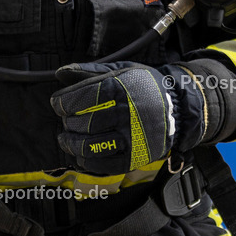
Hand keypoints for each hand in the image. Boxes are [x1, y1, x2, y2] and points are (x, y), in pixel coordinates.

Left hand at [50, 61, 205, 174]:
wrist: (178, 108)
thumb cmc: (144, 87)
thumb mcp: (121, 71)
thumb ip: (89, 72)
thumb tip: (59, 73)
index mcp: (120, 88)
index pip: (80, 98)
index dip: (62, 103)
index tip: (57, 104)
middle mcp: (126, 113)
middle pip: (83, 123)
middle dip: (68, 122)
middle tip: (67, 121)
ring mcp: (131, 137)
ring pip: (90, 146)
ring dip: (72, 144)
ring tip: (66, 139)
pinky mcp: (135, 157)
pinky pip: (103, 164)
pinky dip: (86, 161)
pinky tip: (81, 154)